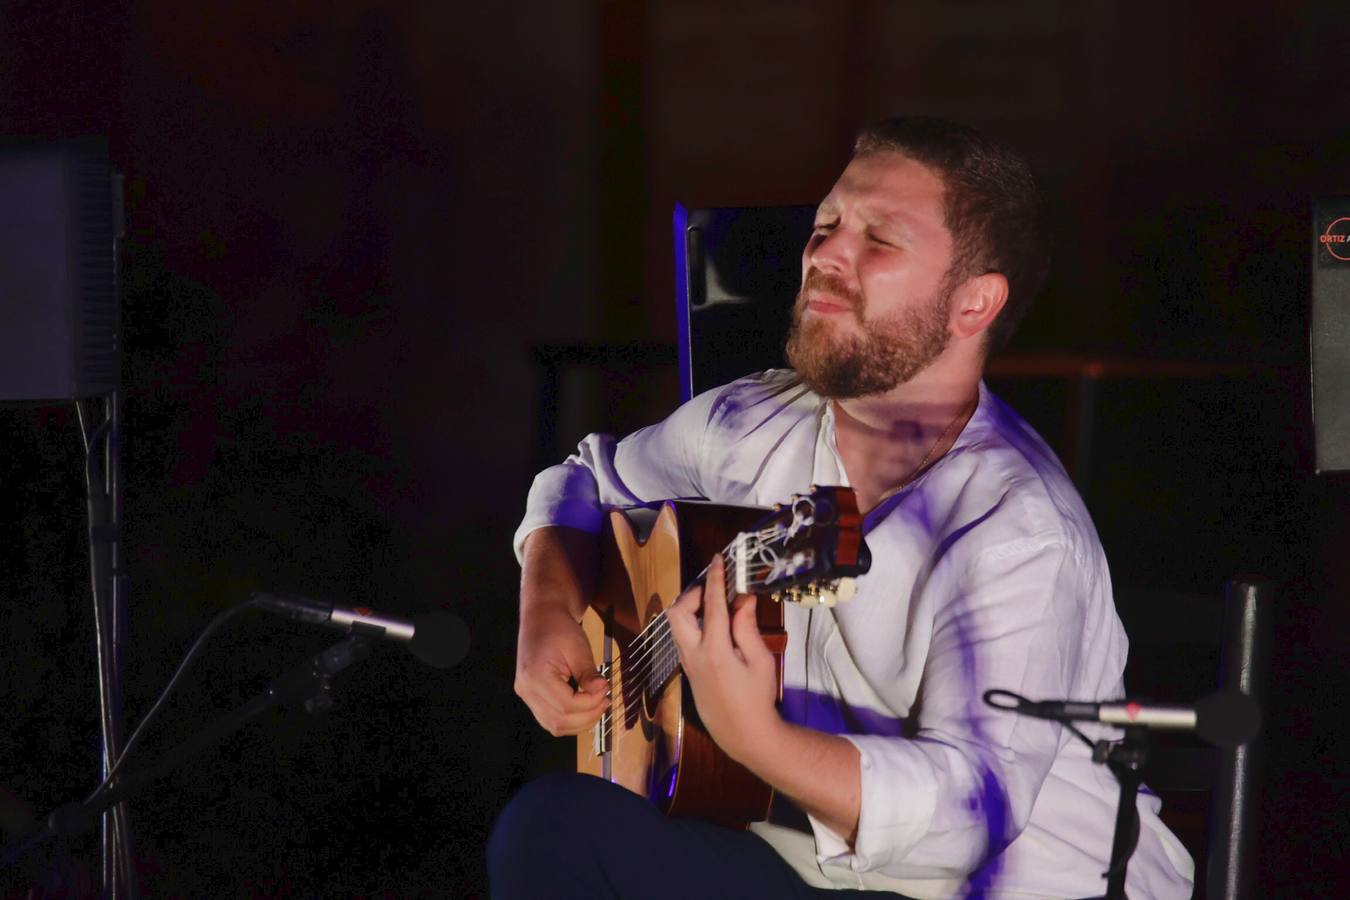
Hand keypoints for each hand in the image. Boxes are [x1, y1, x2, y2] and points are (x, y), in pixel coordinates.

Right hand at [514, 607, 608, 736]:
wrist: (541, 617)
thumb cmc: (558, 628)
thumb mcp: (578, 647)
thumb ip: (589, 673)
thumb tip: (602, 690)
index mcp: (535, 676)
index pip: (566, 705)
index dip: (590, 703)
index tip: (606, 690)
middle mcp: (526, 690)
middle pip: (559, 720)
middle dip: (588, 716)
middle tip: (606, 701)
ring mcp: (526, 695)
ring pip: (554, 725)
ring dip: (580, 722)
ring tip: (598, 705)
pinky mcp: (531, 696)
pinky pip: (550, 719)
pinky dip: (569, 720)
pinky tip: (585, 709)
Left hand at [665, 554, 781, 764]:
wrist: (742, 734)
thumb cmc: (757, 698)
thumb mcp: (760, 660)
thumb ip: (747, 627)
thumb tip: (742, 598)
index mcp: (715, 650)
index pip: (711, 605)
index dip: (714, 579)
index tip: (718, 560)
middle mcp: (694, 655)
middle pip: (676, 613)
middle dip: (691, 594)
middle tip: (714, 589)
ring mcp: (687, 664)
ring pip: (676, 626)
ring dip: (690, 609)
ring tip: (716, 605)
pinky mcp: (688, 671)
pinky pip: (683, 638)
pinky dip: (694, 624)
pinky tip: (714, 625)